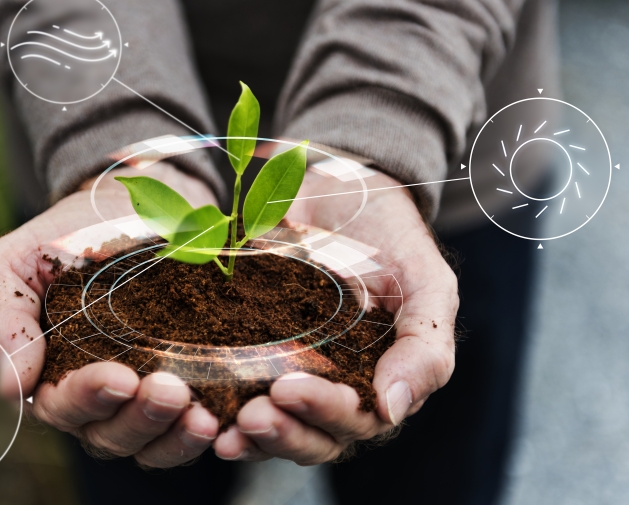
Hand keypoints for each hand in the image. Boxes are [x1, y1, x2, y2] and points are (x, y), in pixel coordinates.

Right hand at [0, 161, 221, 467]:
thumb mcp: (16, 263)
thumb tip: (10, 389)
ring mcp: (143, 394)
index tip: (119, 377)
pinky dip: (205, 428)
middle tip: (169, 390)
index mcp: (50, 374)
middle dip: (139, 418)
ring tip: (201, 415)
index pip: (63, 406)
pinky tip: (222, 414)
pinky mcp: (187, 384)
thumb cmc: (65, 235)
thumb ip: (5, 320)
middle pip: (111, 434)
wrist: (131, 205)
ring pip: (153, 441)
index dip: (88, 398)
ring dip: (175, 434)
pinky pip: (192, 425)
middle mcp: (98, 397)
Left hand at [213, 169, 457, 463]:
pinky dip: (222, 407)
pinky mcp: (255, 349)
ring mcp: (294, 371)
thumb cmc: (394, 239)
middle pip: (312, 435)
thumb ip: (425, 347)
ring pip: (275, 425)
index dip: (323, 413)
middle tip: (253, 414)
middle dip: (282, 432)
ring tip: (225, 428)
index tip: (289, 388)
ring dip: (251, 435)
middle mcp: (336, 388)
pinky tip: (202, 411)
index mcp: (379, 382)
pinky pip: (238, 390)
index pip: (355, 420)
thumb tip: (392, 410)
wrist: (345, 192)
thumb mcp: (427, 284)